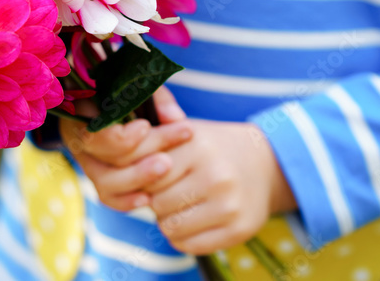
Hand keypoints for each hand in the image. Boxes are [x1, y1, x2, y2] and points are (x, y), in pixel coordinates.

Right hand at [59, 88, 194, 211]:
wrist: (113, 97)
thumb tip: (174, 117)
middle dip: (143, 154)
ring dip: (139, 178)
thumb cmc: (126, 85)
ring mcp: (87, 161)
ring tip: (168, 166)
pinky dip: (127, 201)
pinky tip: (149, 199)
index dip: (120, 137)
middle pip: (107, 158)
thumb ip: (157, 97)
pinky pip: (108, 197)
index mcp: (80, 110)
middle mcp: (78, 138)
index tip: (146, 126)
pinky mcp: (99, 178)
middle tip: (172, 151)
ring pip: (106, 182)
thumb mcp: (139, 81)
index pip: (94, 133)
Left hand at [146, 97, 296, 254]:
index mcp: (197, 146)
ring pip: (170, 227)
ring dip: (167, 219)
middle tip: (166, 190)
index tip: (151, 173)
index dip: (143, 176)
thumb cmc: (211, 147)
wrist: (264, 162)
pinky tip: (191, 220)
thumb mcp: (183, 132)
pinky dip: (183, 237)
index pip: (147, 173)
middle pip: (157, 202)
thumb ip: (149, 140)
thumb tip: (115, 158)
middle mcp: (216, 175)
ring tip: (179, 204)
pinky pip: (190, 245)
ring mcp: (230, 205)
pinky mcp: (239, 230)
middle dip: (154, 199)